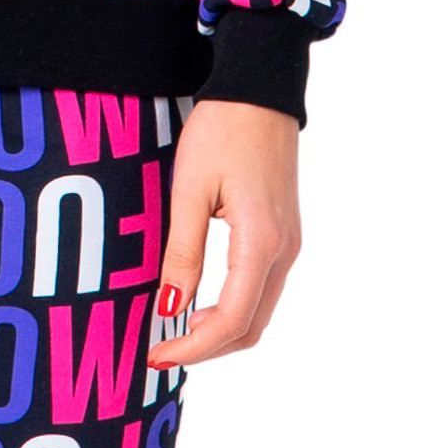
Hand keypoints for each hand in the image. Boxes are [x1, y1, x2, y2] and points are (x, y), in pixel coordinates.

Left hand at [146, 99, 301, 368]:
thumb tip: (170, 308)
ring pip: (258, 311)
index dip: (194, 346)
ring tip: (174, 331)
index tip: (157, 355)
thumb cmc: (222, 131)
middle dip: (207, 348)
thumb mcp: (190, 189)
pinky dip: (232, 308)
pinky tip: (199, 302)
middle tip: (160, 350)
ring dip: (219, 331)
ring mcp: (289, 244)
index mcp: (262, 242)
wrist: (259, 92)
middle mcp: (284, 251)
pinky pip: (261, 288)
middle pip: (250, 326)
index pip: (232, 320)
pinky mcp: (284, 234)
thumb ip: (183, 251)